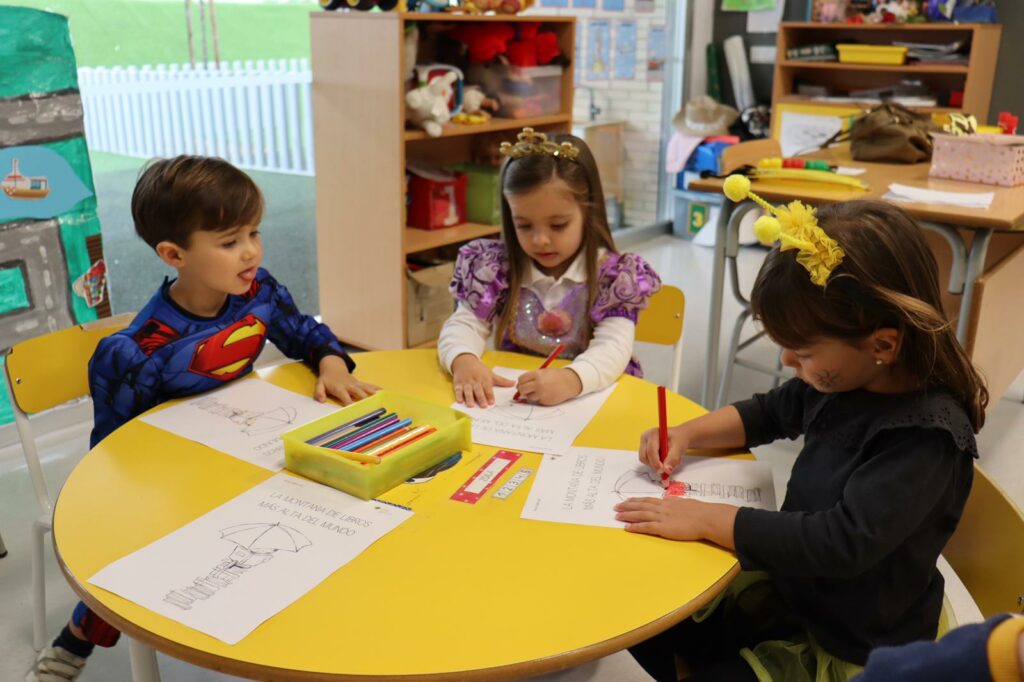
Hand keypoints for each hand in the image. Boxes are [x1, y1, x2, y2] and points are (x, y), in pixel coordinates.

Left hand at [315, 355, 378, 404]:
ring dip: (373, 394)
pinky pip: (369, 385)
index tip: (354, 412)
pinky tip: (383, 392)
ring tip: (380, 400)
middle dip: (365, 400)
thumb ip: (319, 392)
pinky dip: (376, 388)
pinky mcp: (359, 383)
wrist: (333, 367)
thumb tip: (321, 400)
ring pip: (366, 388)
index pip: (346, 397)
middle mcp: (350, 386)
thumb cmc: (327, 379)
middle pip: (359, 393)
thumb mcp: (319, 384)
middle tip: (371, 408)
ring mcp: (356, 384)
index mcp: (340, 388)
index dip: (350, 404)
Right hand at [452, 354, 514, 406]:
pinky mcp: (458, 383)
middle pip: (478, 390)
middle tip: (483, 406)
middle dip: (481, 397)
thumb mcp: (491, 374)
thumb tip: (514, 383)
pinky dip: (458, 395)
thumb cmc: (480, 369)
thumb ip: (502, 381)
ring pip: (468, 390)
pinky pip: (458, 389)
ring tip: (471, 405)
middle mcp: (475, 380)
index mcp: (484, 379)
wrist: (465, 361)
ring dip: (469, 398)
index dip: (489, 395)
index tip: (492, 402)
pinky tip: (460, 401)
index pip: (488, 388)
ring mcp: (466, 382)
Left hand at [515, 367, 581, 405]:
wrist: (570, 383)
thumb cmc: (556, 376)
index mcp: (537, 375)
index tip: (522, 382)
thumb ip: (532, 377)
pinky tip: (545, 394)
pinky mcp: (545, 401)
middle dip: (522, 390)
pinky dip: (538, 398)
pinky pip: (536, 401)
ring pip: (528, 397)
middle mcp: (538, 385)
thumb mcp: (543, 372)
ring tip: (539, 390)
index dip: (521, 381)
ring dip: (530, 395)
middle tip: (525, 389)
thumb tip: (519, 385)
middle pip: (522, 389)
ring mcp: (542, 394)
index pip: (521, 379)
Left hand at [614, 497, 736, 547]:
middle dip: (627, 506)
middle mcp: (662, 508)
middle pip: (641, 505)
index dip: (636, 501)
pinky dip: (635, 527)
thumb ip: (675, 503)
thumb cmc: (700, 511)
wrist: (706, 518)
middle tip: (616, 507)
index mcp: (668, 502)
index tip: (627, 501)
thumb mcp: (685, 503)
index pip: (648, 500)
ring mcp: (662, 517)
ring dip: (627, 515)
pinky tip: (626, 528)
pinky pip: (646, 527)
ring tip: (617, 516)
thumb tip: (669, 501)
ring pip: (640, 514)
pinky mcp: (663, 528)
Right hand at [639, 424, 688, 485]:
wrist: (679, 436)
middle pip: (644, 457)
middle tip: (667, 468)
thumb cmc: (679, 438)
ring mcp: (643, 443)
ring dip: (655, 465)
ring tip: (666, 460)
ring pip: (644, 460)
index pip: (651, 451)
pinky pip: (646, 461)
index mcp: (652, 433)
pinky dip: (654, 464)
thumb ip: (673, 458)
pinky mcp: (644, 449)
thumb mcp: (679, 447)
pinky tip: (662, 459)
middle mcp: (645, 438)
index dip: (656, 463)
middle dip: (655, 465)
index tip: (664, 471)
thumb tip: (667, 470)